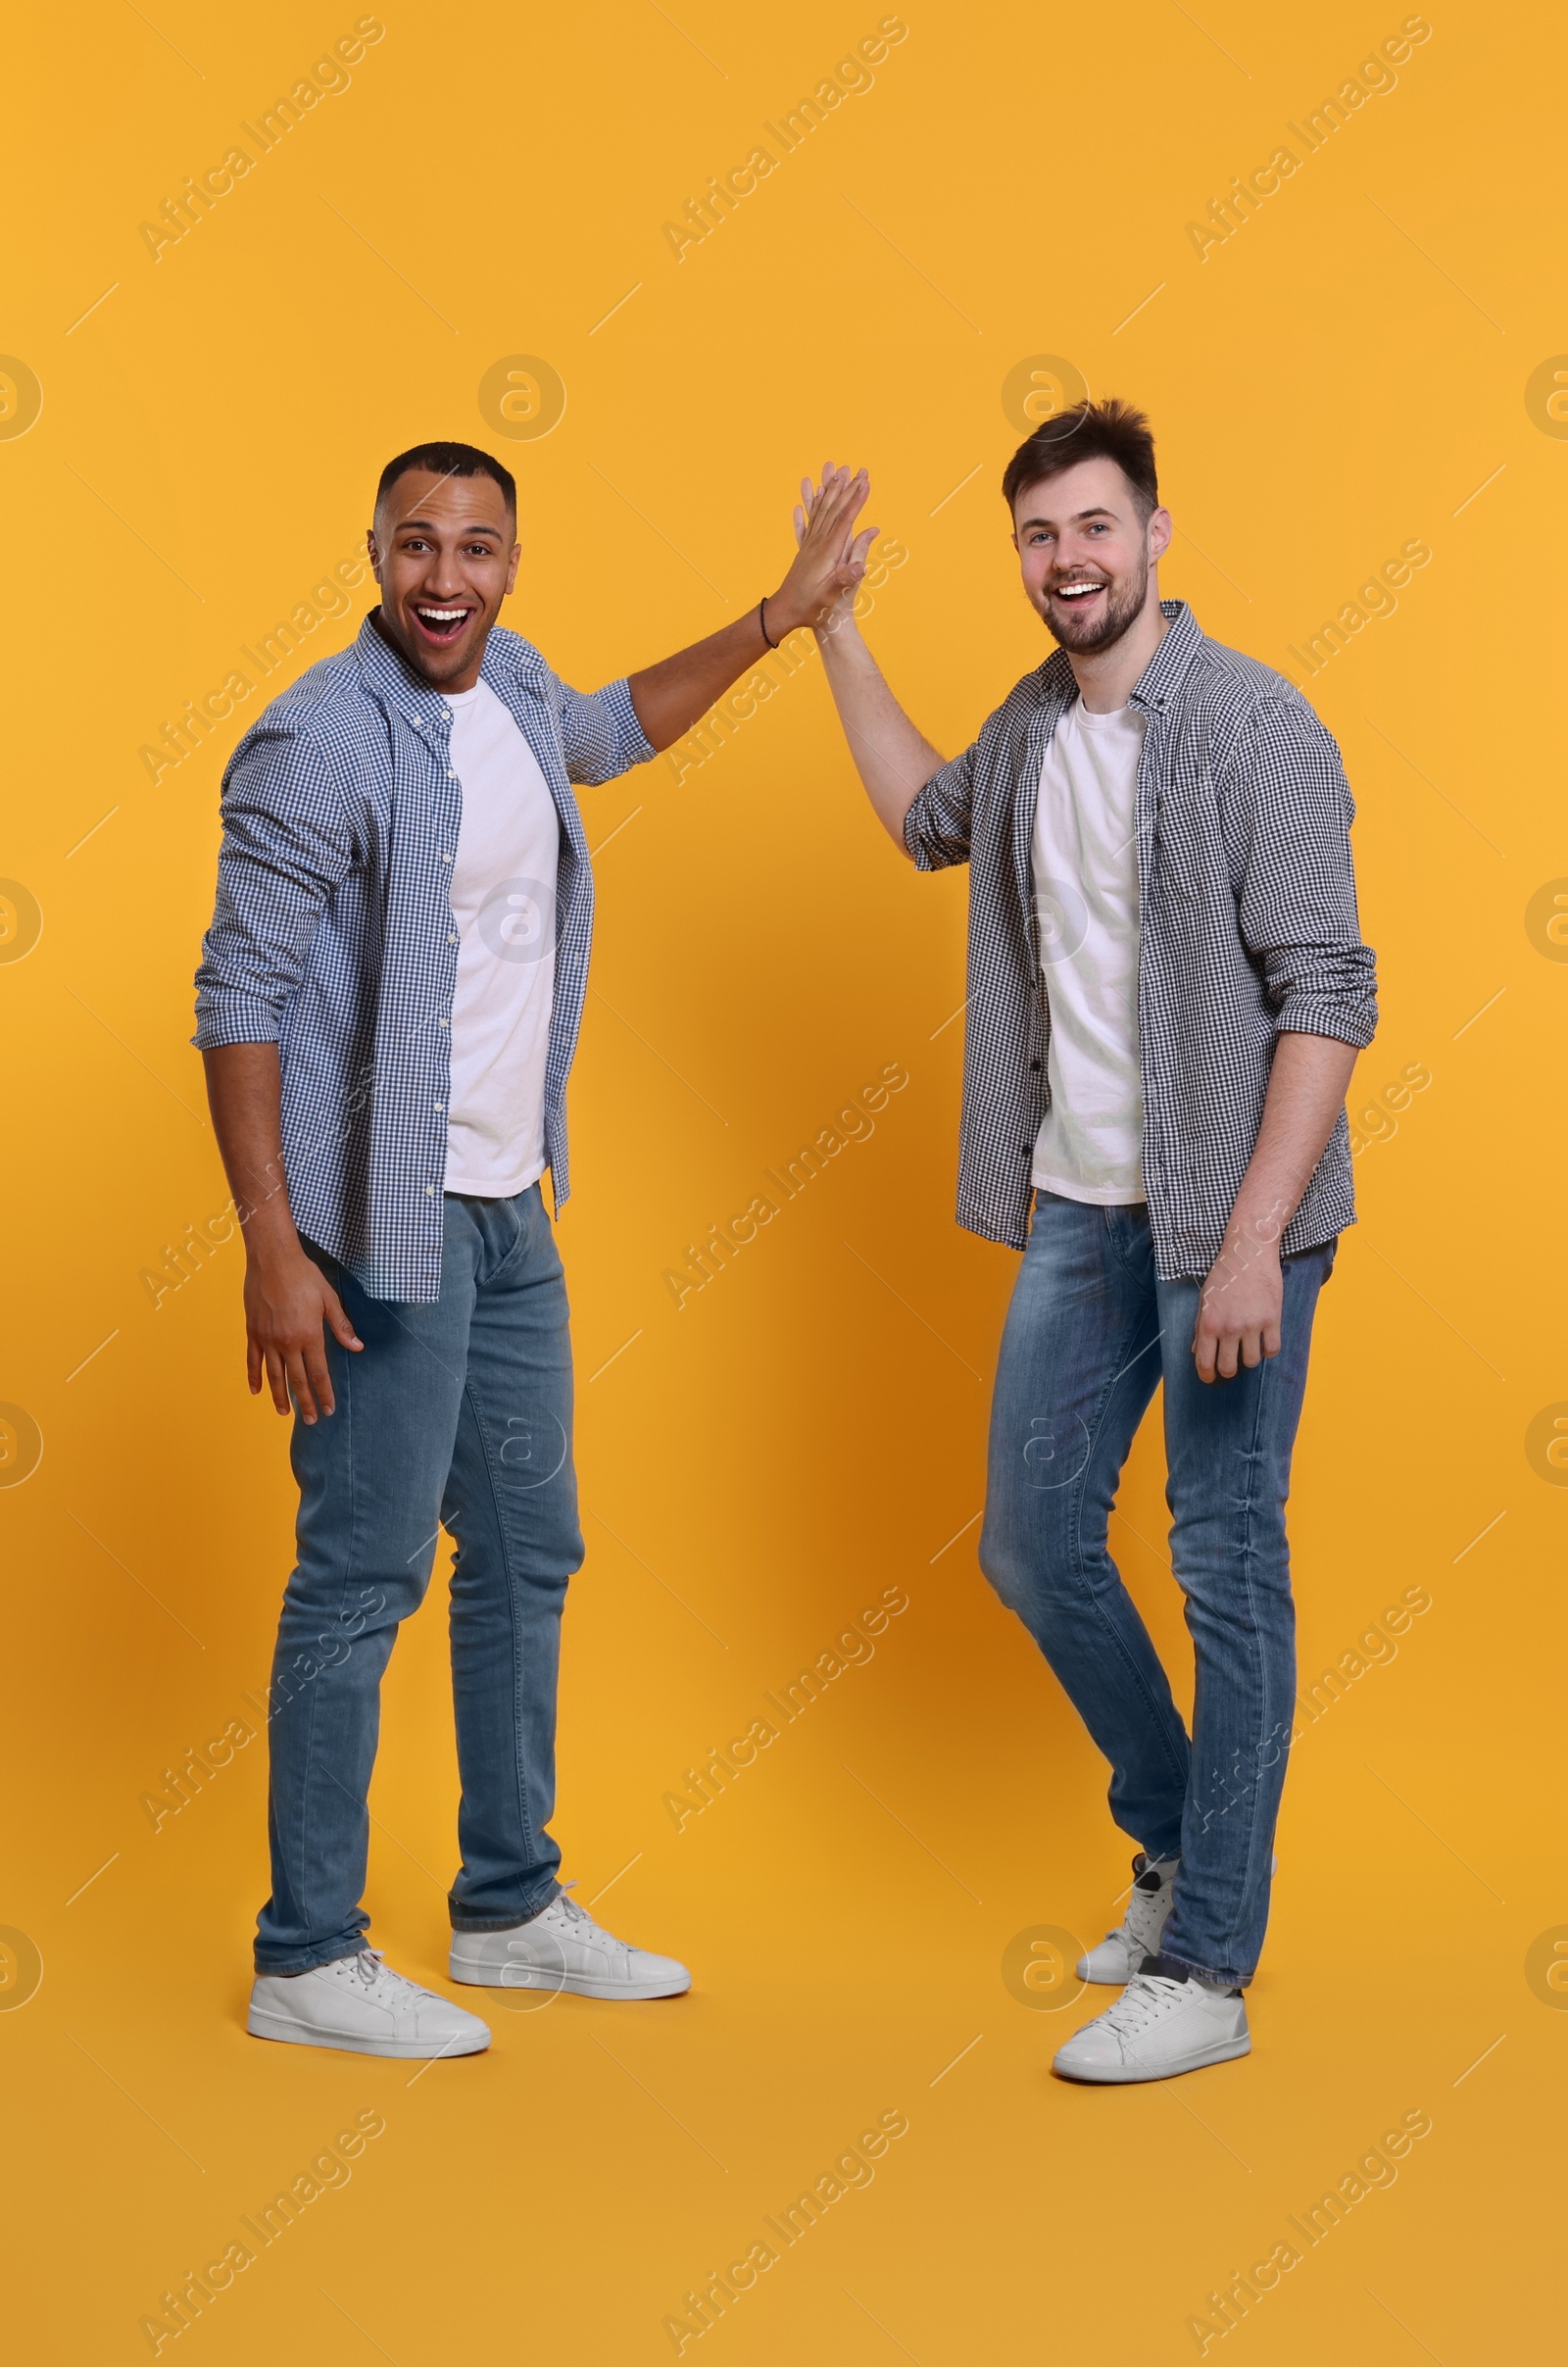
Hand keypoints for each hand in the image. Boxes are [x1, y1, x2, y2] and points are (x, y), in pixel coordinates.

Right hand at [244, 1240, 362, 1420]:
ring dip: (280, 1397)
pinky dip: (255, 1377)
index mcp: (310, 1335)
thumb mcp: (329, 1299)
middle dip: (305, 1403)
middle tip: (311, 1420)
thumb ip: (341, 1327)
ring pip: (274, 1375)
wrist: (273, 1259)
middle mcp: (288, 1342)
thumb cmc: (304, 1276)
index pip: (319, 1373)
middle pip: (297, 1380)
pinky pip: (253, 1361)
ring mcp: (267, 1339)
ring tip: (284, 1413)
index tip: (328, 1409)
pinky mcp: (253, 1332)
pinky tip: (257, 1391)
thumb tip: (357, 1348)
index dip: (324, 1393)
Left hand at [768, 462, 877, 636]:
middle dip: (847, 488)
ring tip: (835, 472)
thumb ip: (843, 581)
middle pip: (834, 509)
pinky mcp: (805, 549)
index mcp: (827, 552)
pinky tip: (808, 495)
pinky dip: (810, 505)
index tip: (865, 482)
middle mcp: (817, 543)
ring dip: (830, 490)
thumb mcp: (829, 598)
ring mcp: (809, 545)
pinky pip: (809, 521)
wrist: (784, 612)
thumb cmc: (810, 608)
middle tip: (857, 469)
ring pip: (821, 510)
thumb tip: (860, 567)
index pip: (845, 519)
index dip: (856, 500)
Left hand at [1192, 1227, 1282, 1382]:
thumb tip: (1197, 1351)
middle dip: (1227, 1370)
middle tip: (1230, 1364)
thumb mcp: (1204, 1299)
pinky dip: (1268, 1350)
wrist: (1248, 1252)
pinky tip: (1264, 1341)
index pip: (1205, 1362)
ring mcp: (1252, 1325)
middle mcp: (1229, 1328)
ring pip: (1252, 1362)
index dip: (1206, 1376)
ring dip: (1249, 1358)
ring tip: (1248, 1346)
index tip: (1209, 1378)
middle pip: (1228, 1368)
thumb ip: (1200, 1327)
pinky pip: (1272, 1350)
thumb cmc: (1224, 1274)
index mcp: (1209, 1323)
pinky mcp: (1272, 1319)